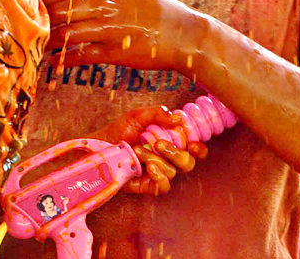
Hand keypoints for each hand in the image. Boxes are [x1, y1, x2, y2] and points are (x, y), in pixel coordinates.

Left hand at [42, 0, 199, 71]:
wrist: (179, 32)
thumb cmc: (152, 9)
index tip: (31, 2)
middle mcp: (104, 4)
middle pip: (61, 10)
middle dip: (42, 19)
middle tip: (27, 26)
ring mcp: (108, 27)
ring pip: (67, 32)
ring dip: (50, 40)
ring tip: (38, 45)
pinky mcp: (113, 51)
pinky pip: (82, 55)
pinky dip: (66, 58)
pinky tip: (56, 61)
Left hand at [91, 105, 206, 195]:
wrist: (100, 147)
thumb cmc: (119, 130)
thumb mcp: (138, 116)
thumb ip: (158, 114)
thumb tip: (179, 119)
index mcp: (170, 141)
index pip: (194, 148)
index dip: (199, 148)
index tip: (192, 143)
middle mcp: (167, 158)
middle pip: (188, 162)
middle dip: (176, 152)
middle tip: (158, 144)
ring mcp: (159, 173)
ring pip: (173, 171)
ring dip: (156, 159)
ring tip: (138, 151)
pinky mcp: (149, 185)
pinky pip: (164, 186)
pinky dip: (159, 176)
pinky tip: (149, 168)